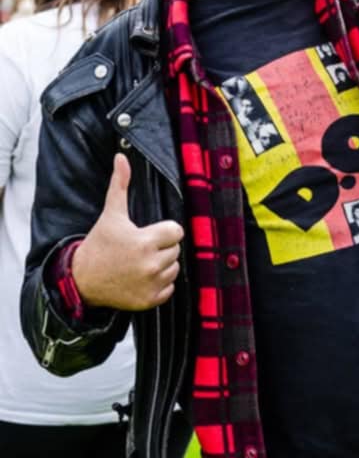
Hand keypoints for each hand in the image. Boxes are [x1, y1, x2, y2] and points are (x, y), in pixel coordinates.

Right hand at [72, 153, 183, 310]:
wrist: (82, 280)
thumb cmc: (100, 245)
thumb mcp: (111, 214)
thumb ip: (120, 185)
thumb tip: (121, 157)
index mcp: (145, 241)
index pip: (176, 231)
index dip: (165, 230)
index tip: (151, 233)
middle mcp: (151, 264)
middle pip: (176, 249)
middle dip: (162, 247)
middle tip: (142, 248)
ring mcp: (151, 284)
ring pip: (174, 268)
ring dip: (163, 265)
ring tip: (142, 261)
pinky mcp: (150, 300)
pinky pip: (169, 288)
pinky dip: (160, 283)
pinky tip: (142, 277)